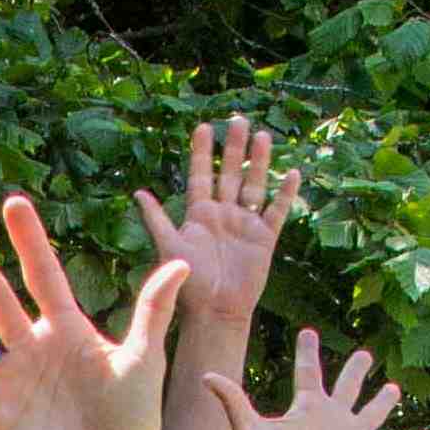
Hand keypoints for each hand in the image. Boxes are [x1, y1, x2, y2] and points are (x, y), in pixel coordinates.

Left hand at [137, 115, 298, 325]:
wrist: (216, 310)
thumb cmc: (190, 282)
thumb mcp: (170, 247)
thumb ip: (157, 220)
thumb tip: (138, 193)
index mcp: (199, 214)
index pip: (201, 175)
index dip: (202, 152)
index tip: (203, 127)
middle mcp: (223, 214)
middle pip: (229, 173)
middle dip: (234, 148)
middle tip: (238, 120)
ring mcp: (244, 224)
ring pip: (254, 185)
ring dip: (259, 162)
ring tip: (263, 136)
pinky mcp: (264, 238)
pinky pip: (276, 211)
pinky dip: (285, 194)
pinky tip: (292, 173)